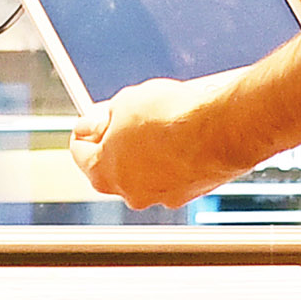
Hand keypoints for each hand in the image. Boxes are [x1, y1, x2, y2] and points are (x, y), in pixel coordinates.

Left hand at [68, 71, 250, 213]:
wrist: (220, 129)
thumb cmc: (172, 117)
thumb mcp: (126, 103)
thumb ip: (105, 117)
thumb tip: (93, 125)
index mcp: (104, 173)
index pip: (80, 153)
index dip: (85, 131)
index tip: (91, 121)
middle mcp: (130, 193)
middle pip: (114, 167)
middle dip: (117, 143)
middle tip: (126, 118)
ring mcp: (163, 196)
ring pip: (147, 172)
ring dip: (149, 150)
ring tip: (162, 122)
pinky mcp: (192, 193)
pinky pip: (176, 173)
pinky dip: (176, 158)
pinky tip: (185, 135)